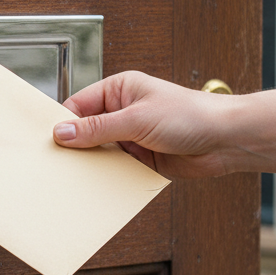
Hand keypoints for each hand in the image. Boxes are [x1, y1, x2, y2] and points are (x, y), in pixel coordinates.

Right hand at [52, 71, 236, 177]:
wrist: (226, 140)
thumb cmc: (191, 115)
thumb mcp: (136, 119)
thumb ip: (97, 128)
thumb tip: (62, 132)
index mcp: (120, 90)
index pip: (79, 105)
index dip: (63, 122)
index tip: (49, 141)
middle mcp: (123, 111)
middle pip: (86, 130)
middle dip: (75, 145)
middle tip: (58, 162)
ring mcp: (132, 136)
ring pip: (100, 151)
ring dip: (92, 163)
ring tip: (76, 176)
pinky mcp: (141, 158)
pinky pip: (116, 168)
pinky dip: (108, 176)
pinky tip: (98, 184)